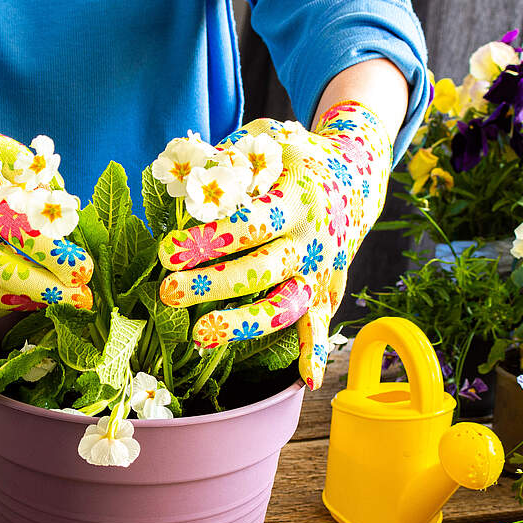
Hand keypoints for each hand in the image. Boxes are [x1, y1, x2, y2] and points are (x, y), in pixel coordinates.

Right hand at [0, 93, 93, 316]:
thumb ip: (41, 185)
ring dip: (22, 301)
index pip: (18, 227)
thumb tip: (71, 224)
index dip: (53, 254)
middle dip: (45, 290)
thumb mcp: (9, 152)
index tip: (83, 270)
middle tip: (82, 300)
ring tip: (54, 298)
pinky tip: (21, 299)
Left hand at [156, 102, 391, 389]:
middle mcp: (313, 239)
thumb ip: (230, 158)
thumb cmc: (293, 158)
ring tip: (199, 336)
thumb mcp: (267, 141)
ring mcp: (322, 270)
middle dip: (213, 284)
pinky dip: (316, 353)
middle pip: (263, 269)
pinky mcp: (328, 291)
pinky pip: (322, 326)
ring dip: (245, 324)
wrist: (355, 176)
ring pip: (287, 306)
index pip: (250, 223)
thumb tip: (189, 181)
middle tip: (168, 292)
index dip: (210, 239)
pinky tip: (305, 382)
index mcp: (298, 197)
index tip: (167, 251)